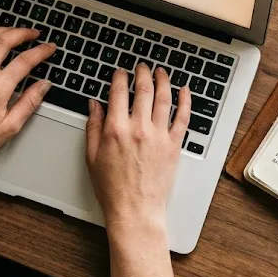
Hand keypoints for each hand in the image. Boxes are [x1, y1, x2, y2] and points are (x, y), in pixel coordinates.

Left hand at [0, 27, 55, 178]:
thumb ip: (29, 102)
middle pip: (4, 41)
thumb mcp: (10, 127)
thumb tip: (44, 85)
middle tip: (33, 33)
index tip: (49, 48)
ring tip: (11, 31)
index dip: (41, 51)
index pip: (25, 61)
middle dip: (22, 33)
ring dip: (0, 30)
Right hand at [85, 64, 190, 231]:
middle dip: (143, 73)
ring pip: (164, 98)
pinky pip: (183, 117)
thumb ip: (93, 126)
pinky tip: (185, 90)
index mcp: (116, 129)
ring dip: (163, 80)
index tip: (121, 72)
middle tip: (142, 67)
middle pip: (144, 90)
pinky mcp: (174, 145)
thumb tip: (94, 104)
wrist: (135, 209)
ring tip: (161, 72)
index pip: (119, 92)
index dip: (120, 77)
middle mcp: (139, 128)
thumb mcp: (92, 156)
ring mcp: (159, 135)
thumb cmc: (112, 188)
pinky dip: (185, 101)